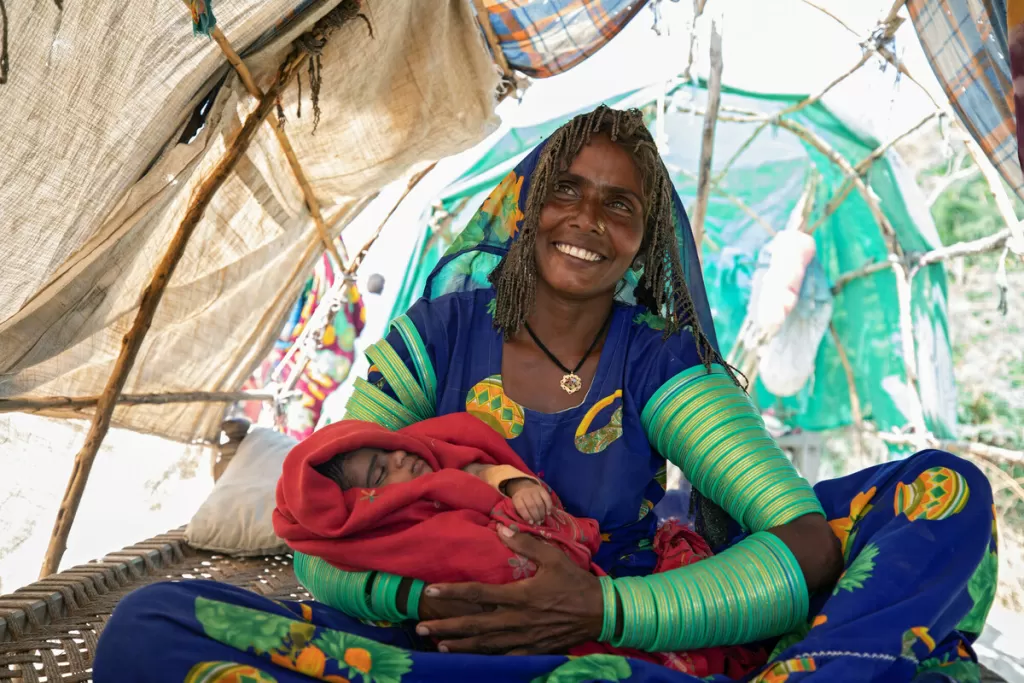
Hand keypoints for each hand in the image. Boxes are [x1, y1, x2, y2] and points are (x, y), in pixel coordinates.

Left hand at [415, 524, 603, 654]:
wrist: (601, 612)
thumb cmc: (576, 582)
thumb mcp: (554, 557)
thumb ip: (526, 543)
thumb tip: (501, 528)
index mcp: (520, 595)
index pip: (479, 593)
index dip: (453, 592)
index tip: (431, 590)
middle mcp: (517, 619)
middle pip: (475, 624)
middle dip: (447, 626)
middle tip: (422, 627)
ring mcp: (524, 638)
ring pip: (486, 644)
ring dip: (461, 644)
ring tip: (439, 645)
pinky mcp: (533, 650)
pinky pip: (505, 656)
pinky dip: (486, 658)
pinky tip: (471, 658)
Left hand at [507, 480, 552, 524]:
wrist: (524, 487)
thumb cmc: (521, 501)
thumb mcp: (516, 505)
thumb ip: (521, 513)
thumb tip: (530, 523)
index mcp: (517, 498)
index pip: (521, 508)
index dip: (527, 516)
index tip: (531, 523)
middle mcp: (525, 493)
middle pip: (531, 506)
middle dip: (536, 516)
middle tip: (538, 523)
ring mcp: (534, 490)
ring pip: (540, 503)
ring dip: (542, 514)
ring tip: (542, 520)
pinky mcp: (542, 489)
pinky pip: (547, 498)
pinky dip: (548, 507)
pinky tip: (548, 513)